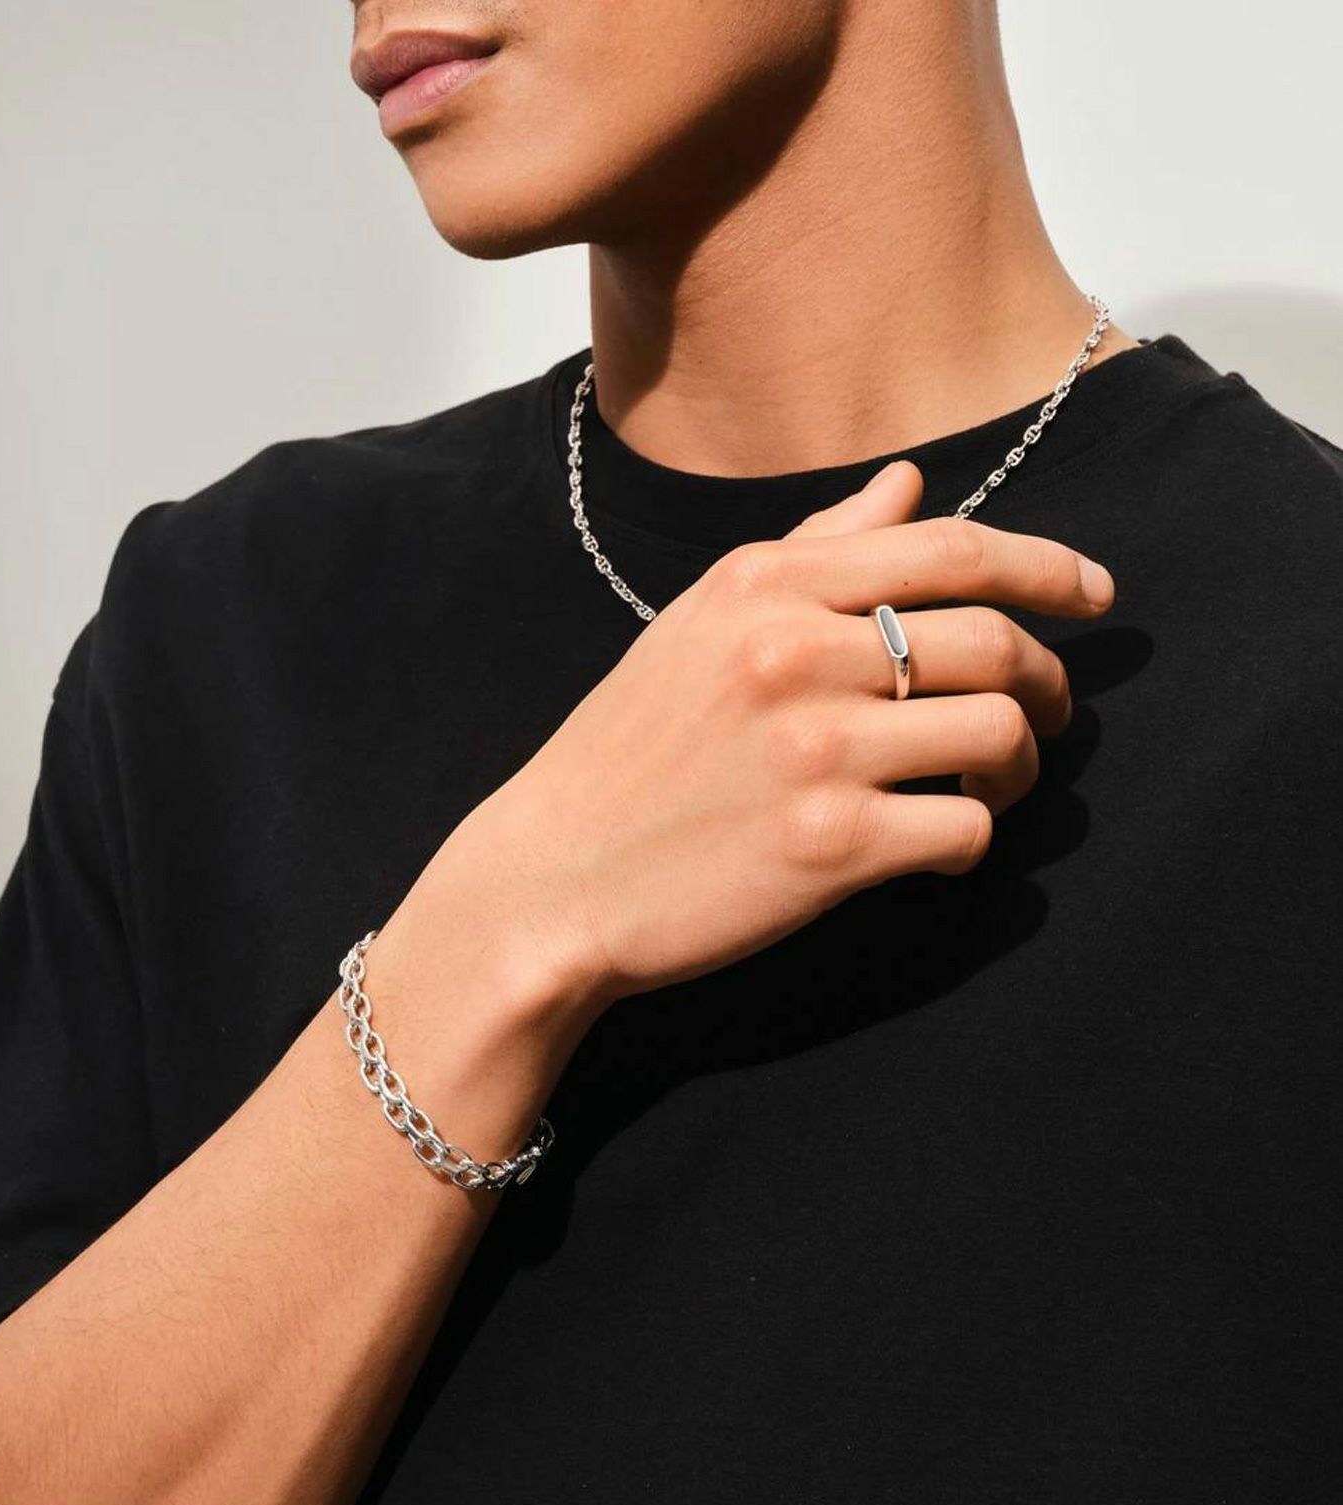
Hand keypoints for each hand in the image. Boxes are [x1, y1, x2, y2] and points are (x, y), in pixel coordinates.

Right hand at [443, 460, 1113, 1009]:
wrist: (554, 876)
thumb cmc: (627, 754)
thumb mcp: (700, 624)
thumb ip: (809, 549)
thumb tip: (907, 484)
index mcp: (767, 589)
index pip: (948, 549)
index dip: (1047, 566)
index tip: (1094, 594)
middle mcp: (797, 653)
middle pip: (994, 641)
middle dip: (1048, 682)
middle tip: (1048, 716)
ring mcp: (818, 751)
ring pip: (998, 733)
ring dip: (1019, 767)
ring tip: (989, 787)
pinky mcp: (831, 846)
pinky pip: (966, 828)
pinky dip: (972, 838)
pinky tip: (937, 845)